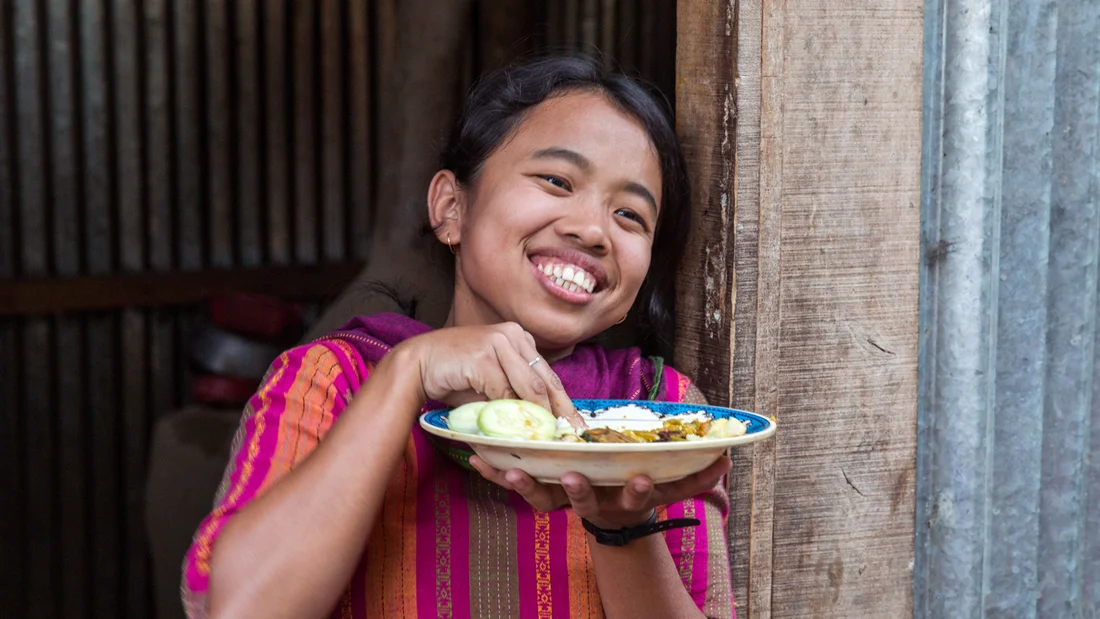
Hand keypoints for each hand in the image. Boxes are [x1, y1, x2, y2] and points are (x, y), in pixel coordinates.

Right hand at [394, 322, 583, 427]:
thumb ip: (515, 393)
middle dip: (560, 411)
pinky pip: (504, 392)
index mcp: (519, 337)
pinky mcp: (484, 356)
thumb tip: (542, 421)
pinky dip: (512, 415)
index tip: (575, 424)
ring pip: (528, 387)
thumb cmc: (455, 374)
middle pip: (544, 379)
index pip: (547, 373)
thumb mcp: (493, 382)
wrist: (417, 363)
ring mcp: (498, 343)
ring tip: (549, 438)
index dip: (563, 401)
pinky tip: (519, 431)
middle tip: (572, 435)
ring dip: (538, 416)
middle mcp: (512, 335)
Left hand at [469, 455, 731, 527]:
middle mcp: (594, 504)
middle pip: (584, 501)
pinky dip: (496, 474)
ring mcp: (564, 501)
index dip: (636, 492)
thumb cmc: (639, 489)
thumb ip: (696, 475)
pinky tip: (477, 458)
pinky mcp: (539, 493)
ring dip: (527, 485)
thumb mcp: (669, 486)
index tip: (638, 481)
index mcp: (625, 500)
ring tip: (513, 470)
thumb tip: (728, 457)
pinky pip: (516, 485)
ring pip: (544, 498)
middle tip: (572, 477)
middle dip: (578, 491)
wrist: (610, 516)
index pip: (635, 497)